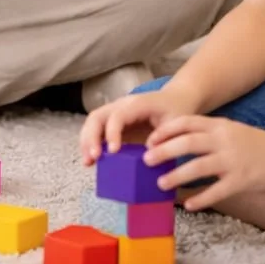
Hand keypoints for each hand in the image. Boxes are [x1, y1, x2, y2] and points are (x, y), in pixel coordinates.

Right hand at [78, 87, 198, 164]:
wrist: (175, 100)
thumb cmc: (176, 111)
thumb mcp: (177, 122)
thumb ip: (166, 137)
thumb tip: (148, 153)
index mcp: (137, 104)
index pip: (117, 116)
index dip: (112, 133)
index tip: (113, 152)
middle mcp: (121, 105)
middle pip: (97, 116)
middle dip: (91, 137)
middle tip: (93, 159)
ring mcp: (115, 112)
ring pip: (92, 122)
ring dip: (86, 142)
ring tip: (88, 163)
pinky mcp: (113, 122)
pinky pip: (96, 130)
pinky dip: (90, 144)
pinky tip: (90, 162)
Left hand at [144, 115, 264, 209]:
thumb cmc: (256, 144)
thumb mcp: (231, 129)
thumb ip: (208, 133)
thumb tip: (177, 140)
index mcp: (220, 125)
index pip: (186, 122)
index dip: (165, 131)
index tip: (149, 140)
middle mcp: (224, 140)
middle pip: (187, 143)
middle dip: (163, 151)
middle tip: (146, 160)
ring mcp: (233, 161)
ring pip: (198, 168)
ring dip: (176, 176)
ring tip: (160, 184)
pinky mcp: (242, 181)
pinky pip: (216, 191)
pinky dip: (200, 199)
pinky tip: (188, 205)